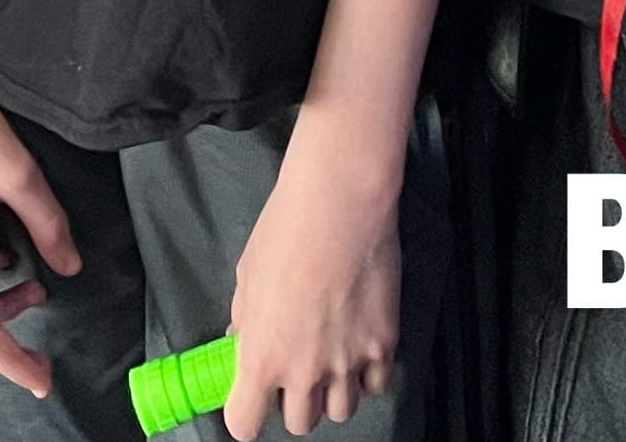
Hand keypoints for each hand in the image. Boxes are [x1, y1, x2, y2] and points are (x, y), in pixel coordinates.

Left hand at [223, 124, 399, 437]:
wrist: (339, 204)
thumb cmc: (284, 231)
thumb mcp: (247, 276)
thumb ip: (246, 320)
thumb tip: (242, 340)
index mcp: (261, 358)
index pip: (244, 425)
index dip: (246, 414)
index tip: (250, 400)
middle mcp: (303, 372)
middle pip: (299, 423)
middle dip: (294, 400)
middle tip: (296, 369)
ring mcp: (347, 363)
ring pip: (341, 411)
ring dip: (333, 391)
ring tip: (332, 355)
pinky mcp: (383, 346)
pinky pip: (376, 384)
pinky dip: (368, 373)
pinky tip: (360, 344)